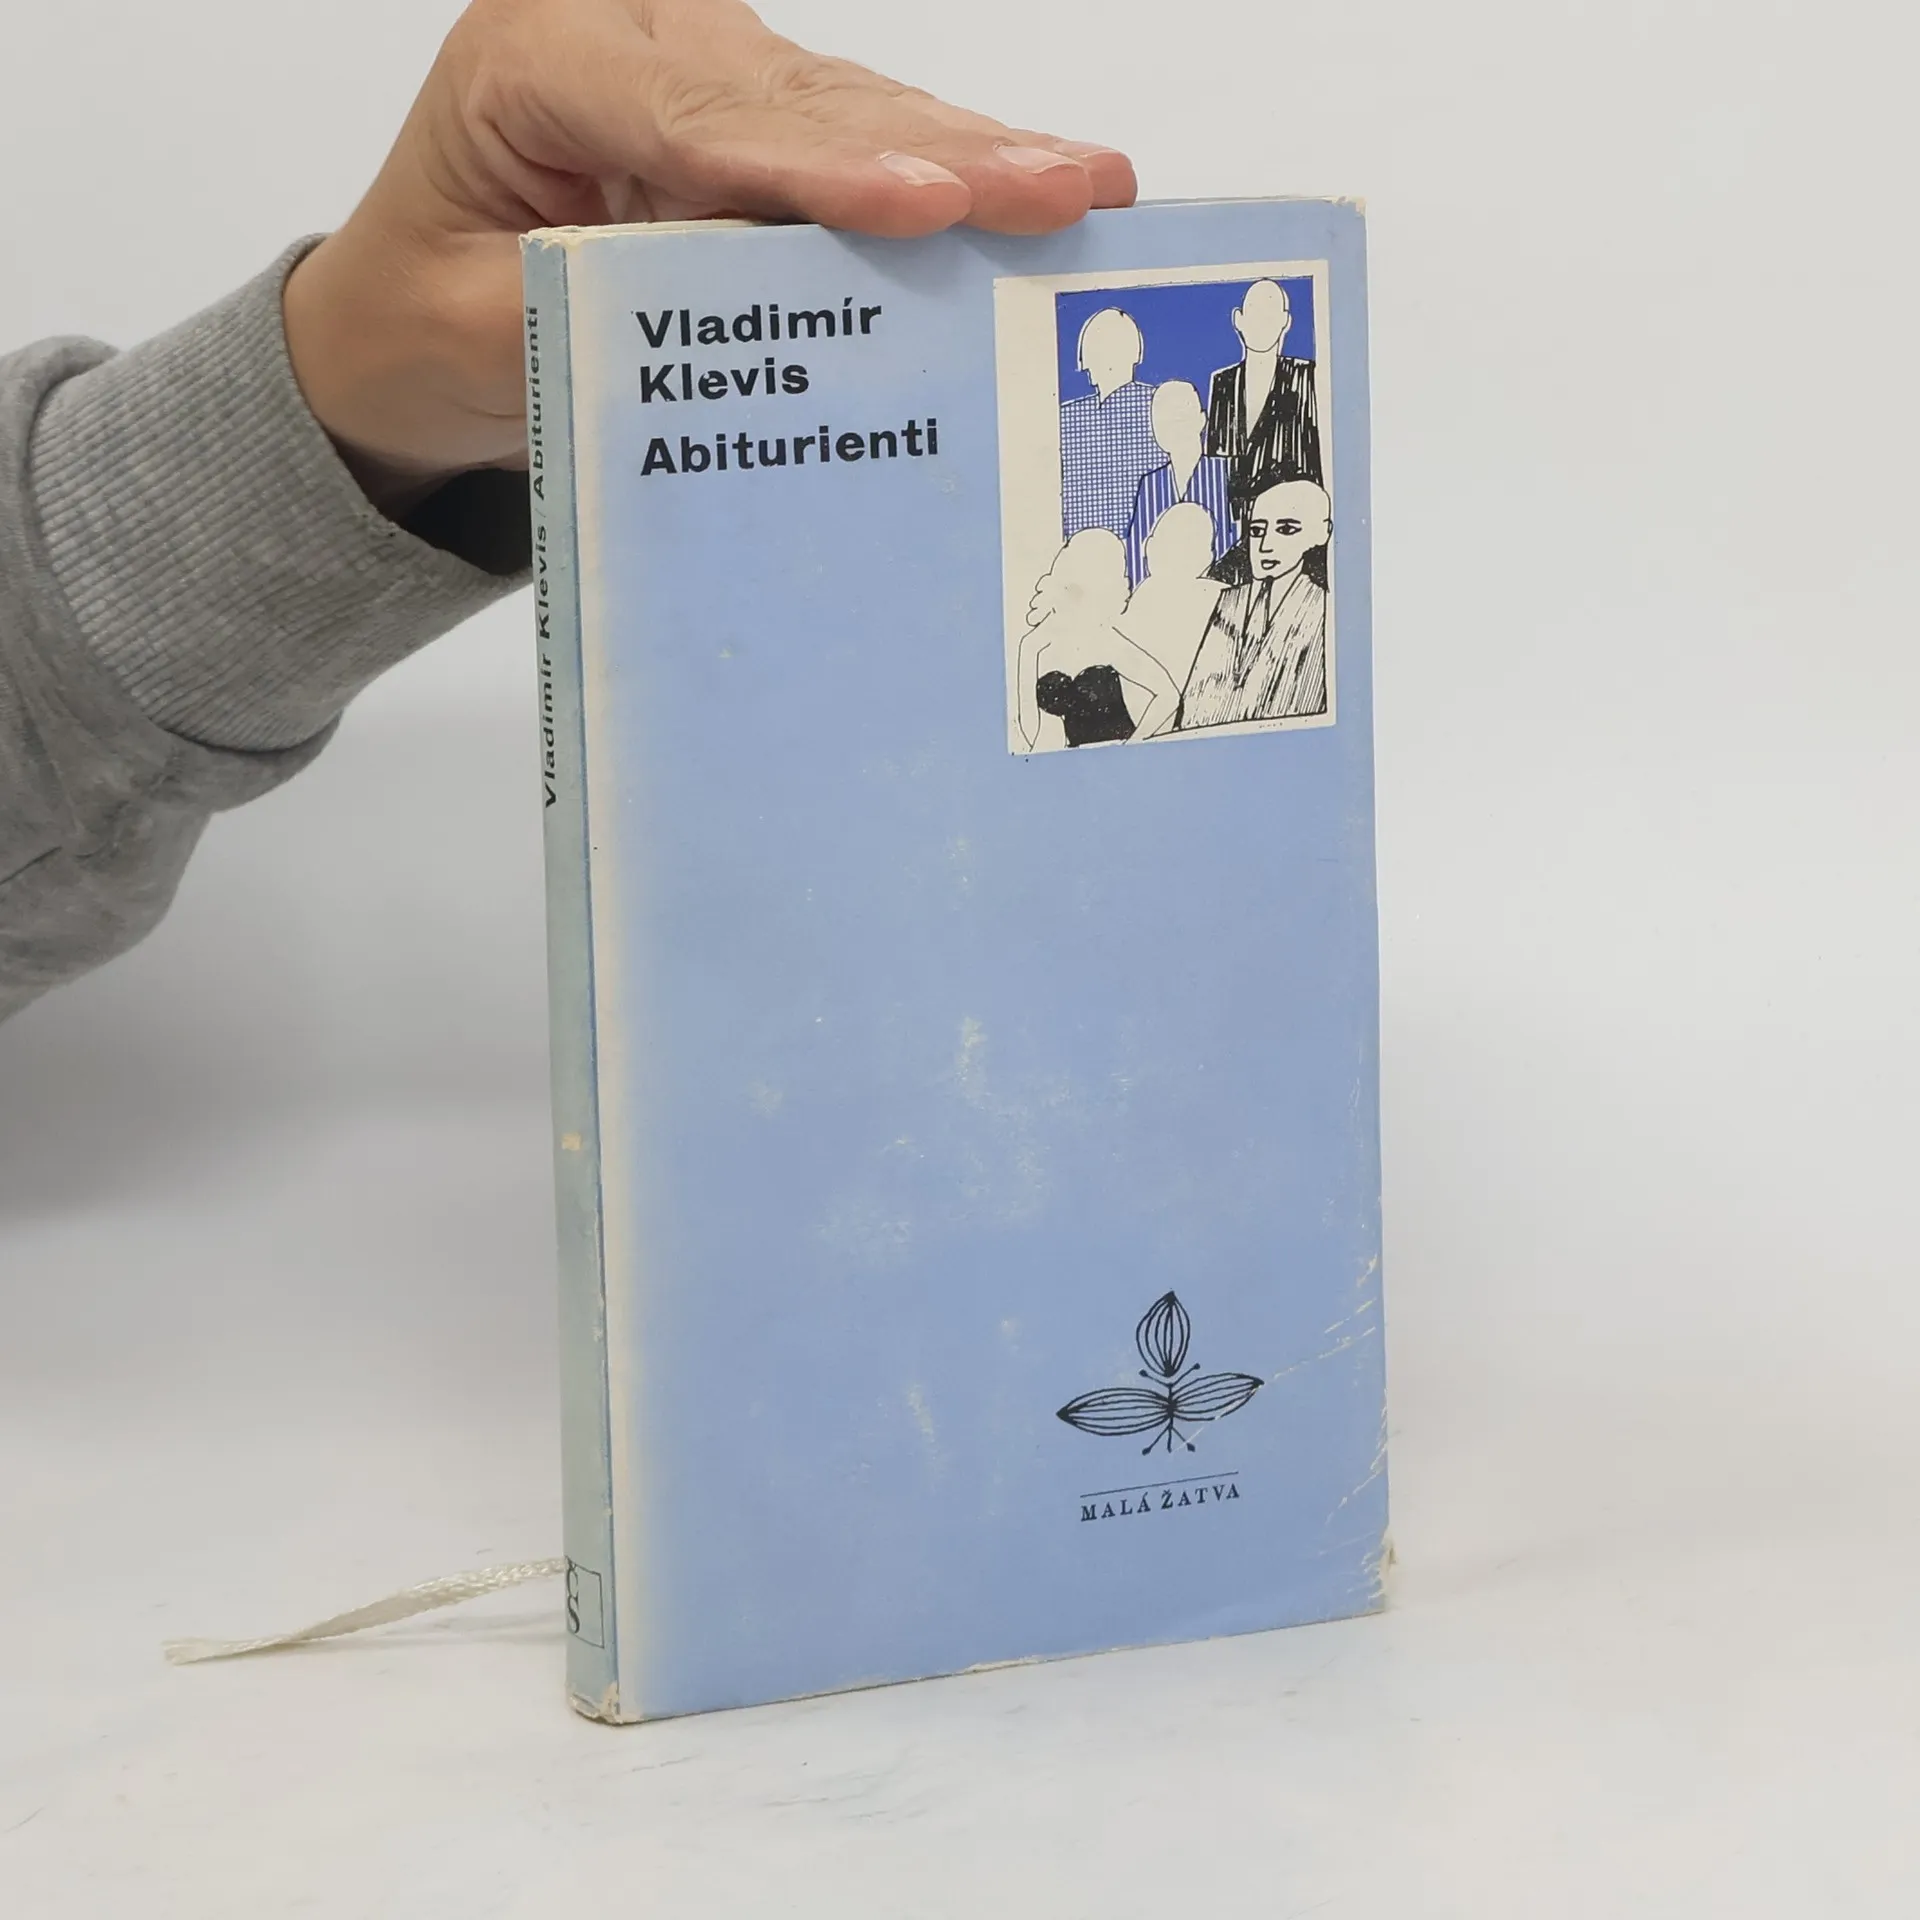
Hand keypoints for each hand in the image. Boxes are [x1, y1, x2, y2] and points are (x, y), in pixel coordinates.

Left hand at [282, 0, 1136, 509]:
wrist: (404, 322)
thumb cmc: (427, 320)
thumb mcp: (491, 329)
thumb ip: (615, 300)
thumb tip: (768, 294)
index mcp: (539, 59)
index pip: (699, 118)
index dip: (824, 167)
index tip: (929, 205)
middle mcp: (631, 34)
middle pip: (804, 98)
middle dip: (944, 150)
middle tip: (1068, 186)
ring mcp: (699, 69)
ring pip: (851, 108)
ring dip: (974, 154)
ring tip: (1088, 184)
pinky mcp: (748, 120)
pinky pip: (854, 142)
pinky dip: (945, 172)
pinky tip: (1038, 181)